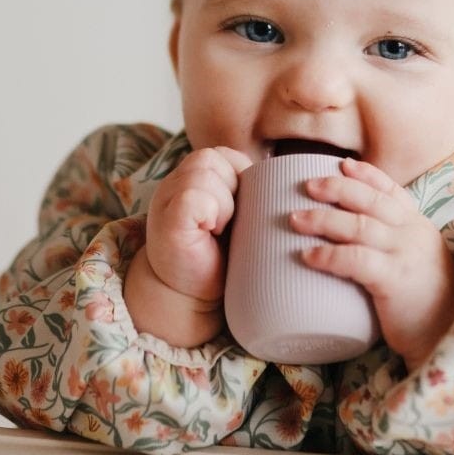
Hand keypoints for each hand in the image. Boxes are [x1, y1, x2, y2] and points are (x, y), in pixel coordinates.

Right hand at [125, 146, 251, 346]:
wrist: (191, 299)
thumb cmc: (219, 259)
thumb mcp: (234, 217)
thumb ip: (244, 192)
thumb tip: (286, 178)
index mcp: (190, 179)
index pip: (222, 155)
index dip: (240, 176)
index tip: (240, 209)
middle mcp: (173, 184)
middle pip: (212, 158)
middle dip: (232, 187)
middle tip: (230, 223)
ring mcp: (167, 200)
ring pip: (204, 172)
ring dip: (223, 202)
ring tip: (220, 229)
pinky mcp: (168, 220)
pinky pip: (194, 196)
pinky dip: (211, 212)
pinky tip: (209, 232)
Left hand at [290, 158, 453, 369]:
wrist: (450, 335)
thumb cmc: (427, 307)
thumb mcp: (416, 266)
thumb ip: (393, 251)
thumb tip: (352, 246)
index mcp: (419, 228)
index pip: (392, 191)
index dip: (367, 175)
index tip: (342, 164)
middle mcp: (413, 234)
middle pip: (370, 200)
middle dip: (337, 188)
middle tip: (307, 186)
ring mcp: (405, 254)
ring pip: (359, 225)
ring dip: (323, 219)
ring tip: (295, 219)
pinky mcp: (395, 279)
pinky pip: (356, 260)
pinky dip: (329, 255)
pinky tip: (307, 256)